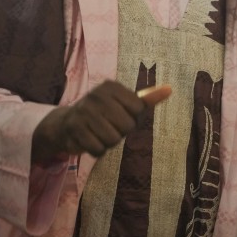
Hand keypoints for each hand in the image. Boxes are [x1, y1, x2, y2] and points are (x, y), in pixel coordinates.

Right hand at [31, 81, 170, 162]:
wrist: (66, 123)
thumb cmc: (104, 112)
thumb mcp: (124, 102)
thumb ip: (147, 98)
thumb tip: (170, 90)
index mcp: (111, 86)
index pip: (138, 109)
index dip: (133, 118)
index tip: (121, 114)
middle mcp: (97, 95)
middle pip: (127, 126)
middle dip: (121, 132)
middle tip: (110, 126)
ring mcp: (84, 111)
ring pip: (113, 139)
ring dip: (109, 142)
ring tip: (100, 133)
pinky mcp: (74, 129)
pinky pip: (98, 149)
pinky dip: (98, 150)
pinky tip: (91, 141)